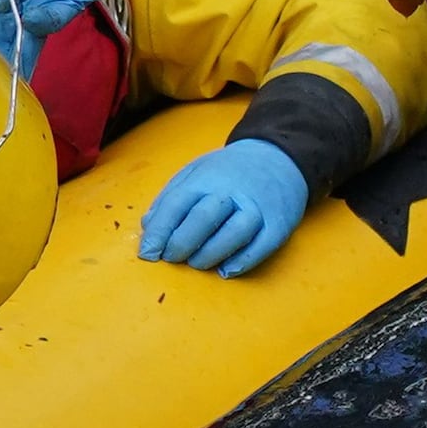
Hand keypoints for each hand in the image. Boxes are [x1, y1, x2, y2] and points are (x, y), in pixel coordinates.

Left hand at [137, 138, 309, 277]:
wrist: (278, 158)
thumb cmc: (228, 171)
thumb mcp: (195, 172)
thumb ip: (170, 197)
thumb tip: (148, 227)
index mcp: (206, 177)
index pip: (177, 204)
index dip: (159, 232)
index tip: (148, 253)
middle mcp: (232, 191)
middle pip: (204, 218)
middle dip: (181, 243)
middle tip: (171, 258)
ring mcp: (258, 207)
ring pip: (235, 232)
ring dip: (210, 254)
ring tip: (197, 263)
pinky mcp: (278, 224)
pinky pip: (262, 246)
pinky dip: (243, 261)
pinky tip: (226, 270)